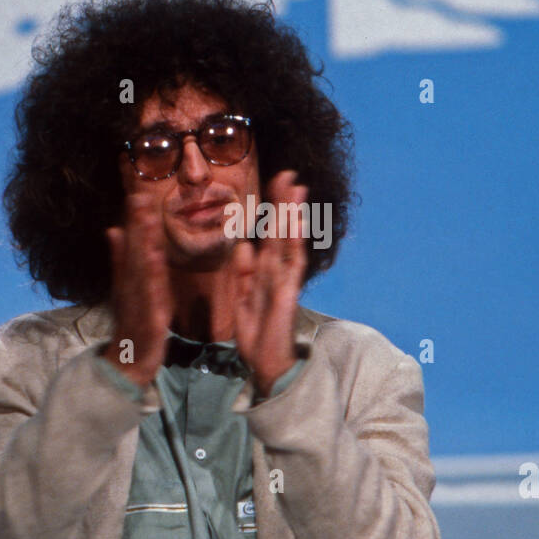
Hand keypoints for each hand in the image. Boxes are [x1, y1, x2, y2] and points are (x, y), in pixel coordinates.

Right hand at [101, 191, 171, 386]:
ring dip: (142, 245)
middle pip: (134, 253)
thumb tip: (113, 230)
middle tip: (139, 197)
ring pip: (140, 270)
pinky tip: (156, 260)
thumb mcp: (125, 290)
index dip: (133, 222)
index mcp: (128, 280)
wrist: (128, 365)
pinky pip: (151, 296)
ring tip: (146, 220)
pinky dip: (152, 278)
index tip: (136, 195)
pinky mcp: (148, 320)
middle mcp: (131, 288)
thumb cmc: (131, 325)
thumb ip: (120, 261)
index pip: (131, 247)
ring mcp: (138, 304)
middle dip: (137, 225)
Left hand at [231, 170, 307, 395]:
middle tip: (289, 174)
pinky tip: (296, 222)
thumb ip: (242, 273)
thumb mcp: (242, 299)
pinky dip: (294, 242)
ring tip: (296, 188)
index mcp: (264, 272)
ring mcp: (285, 280)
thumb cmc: (256, 335)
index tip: (275, 184)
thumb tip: (244, 246)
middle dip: (284, 203)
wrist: (265, 364)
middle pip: (281, 231)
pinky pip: (292, 263)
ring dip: (292, 215)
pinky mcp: (288, 292)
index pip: (269, 234)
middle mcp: (277, 272)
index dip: (272, 210)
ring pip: (288, 241)